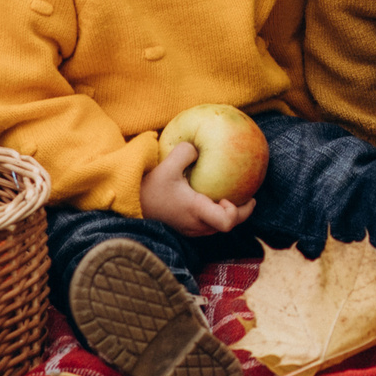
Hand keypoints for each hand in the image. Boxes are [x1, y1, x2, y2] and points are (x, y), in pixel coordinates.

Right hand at [141, 142, 257, 235]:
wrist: (128, 206)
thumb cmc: (148, 188)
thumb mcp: (166, 165)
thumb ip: (186, 152)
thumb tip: (199, 145)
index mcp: (196, 211)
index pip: (227, 222)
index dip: (238, 211)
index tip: (232, 196)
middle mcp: (196, 225)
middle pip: (227, 226)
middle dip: (239, 211)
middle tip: (247, 194)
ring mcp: (190, 230)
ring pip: (216, 226)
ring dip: (226, 213)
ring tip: (230, 194)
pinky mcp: (183, 228)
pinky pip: (206, 224)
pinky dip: (214, 212)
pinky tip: (211, 196)